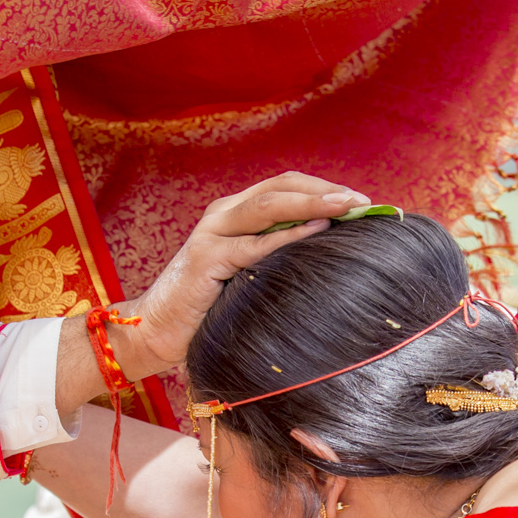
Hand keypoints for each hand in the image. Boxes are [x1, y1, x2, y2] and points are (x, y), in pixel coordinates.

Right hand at [116, 174, 367, 377]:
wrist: (153, 331)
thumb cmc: (207, 308)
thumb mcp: (249, 274)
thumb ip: (277, 256)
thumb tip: (330, 252)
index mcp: (235, 213)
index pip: (286, 186)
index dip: (323, 188)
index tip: (361, 201)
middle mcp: (223, 214)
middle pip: (281, 187)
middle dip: (326, 190)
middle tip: (364, 201)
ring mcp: (212, 233)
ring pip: (269, 206)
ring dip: (313, 203)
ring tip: (348, 206)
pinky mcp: (207, 259)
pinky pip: (253, 244)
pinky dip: (287, 236)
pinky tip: (315, 231)